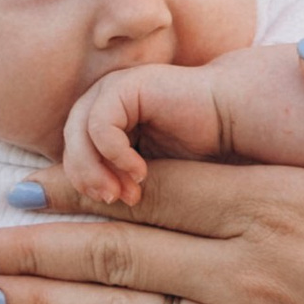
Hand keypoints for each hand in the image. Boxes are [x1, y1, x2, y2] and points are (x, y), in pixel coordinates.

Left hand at [58, 61, 201, 207]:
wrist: (236, 122)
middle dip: (87, 179)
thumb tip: (71, 217)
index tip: (111, 207)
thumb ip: (115, 185)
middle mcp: (102, 104)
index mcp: (102, 125)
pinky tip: (141, 172)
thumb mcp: (147, 178)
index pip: (70, 156)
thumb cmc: (199, 155)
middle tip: (112, 201)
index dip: (83, 185)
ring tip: (126, 193)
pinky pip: (101, 123)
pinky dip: (115, 154)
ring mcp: (112, 91)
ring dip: (97, 170)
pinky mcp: (126, 86)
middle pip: (68, 145)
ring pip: (77, 134)